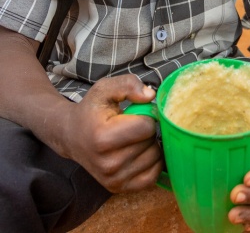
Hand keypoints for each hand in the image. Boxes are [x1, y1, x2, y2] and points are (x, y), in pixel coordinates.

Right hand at [60, 75, 161, 192]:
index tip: (137, 113)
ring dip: (150, 146)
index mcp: (103, 138)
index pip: (146, 126)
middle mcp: (108, 163)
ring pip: (154, 159)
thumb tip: (150, 95)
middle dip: (148, 130)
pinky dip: (153, 163)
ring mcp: (113, 179)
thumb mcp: (105, 88)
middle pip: (151, 143)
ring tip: (134, 138)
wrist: (72, 136)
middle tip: (133, 126)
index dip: (147, 115)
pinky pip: (152, 177)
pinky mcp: (119, 188)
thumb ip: (128, 84)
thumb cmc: (91, 111)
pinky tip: (141, 152)